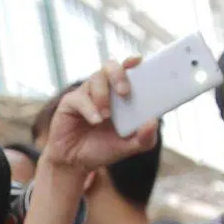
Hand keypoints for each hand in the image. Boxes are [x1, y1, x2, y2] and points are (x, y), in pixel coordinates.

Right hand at [40, 56, 157, 175]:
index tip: (139, 61)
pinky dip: (89, 109)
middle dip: (119, 74)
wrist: (76, 162)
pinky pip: (80, 98)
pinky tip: (95, 121)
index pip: (128, 70)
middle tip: (125, 92)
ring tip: (106, 117)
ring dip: (103, 96)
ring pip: (96, 79)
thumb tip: (154, 122)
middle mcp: (104, 89)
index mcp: (120, 94)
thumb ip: (144, 138)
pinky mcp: (70, 103)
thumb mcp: (128, 146)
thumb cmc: (102, 148)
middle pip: (111, 66)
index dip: (132, 62)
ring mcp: (87, 94)